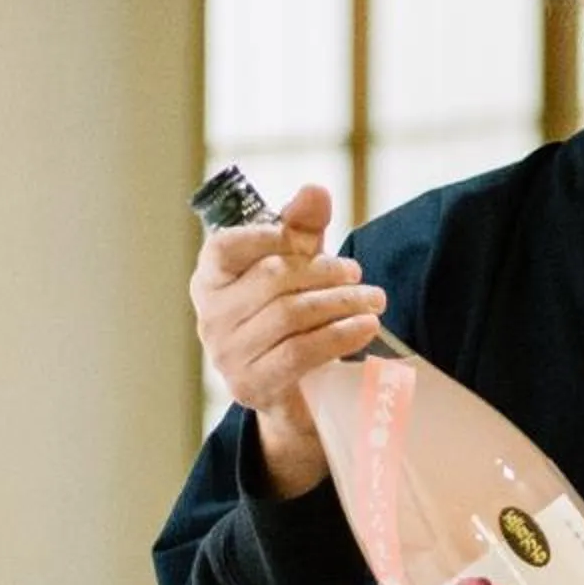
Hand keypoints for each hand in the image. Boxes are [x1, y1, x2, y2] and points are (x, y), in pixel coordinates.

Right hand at [189, 183, 384, 497]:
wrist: (291, 392)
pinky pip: (300, 352)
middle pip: (272, 279)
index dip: (267, 236)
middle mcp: (210, 316)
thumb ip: (301, 227)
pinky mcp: (251, 384)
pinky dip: (339, 336)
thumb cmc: (288, 314)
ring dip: (340, 303)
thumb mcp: (296, 266)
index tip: (306, 239)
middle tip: (358, 273)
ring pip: (290, 315)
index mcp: (210, 279)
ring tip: (373, 299)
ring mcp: (226, 354)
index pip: (226, 247)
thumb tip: (314, 192)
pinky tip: (366, 327)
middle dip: (324, 272)